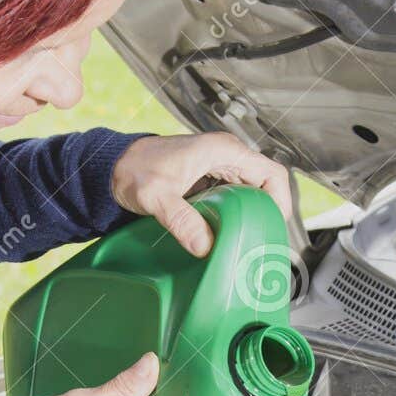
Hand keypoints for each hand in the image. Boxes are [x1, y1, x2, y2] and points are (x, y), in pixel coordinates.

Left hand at [111, 133, 292, 257]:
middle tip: (261, 242)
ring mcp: (220, 169)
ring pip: (253, 194)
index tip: (272, 228)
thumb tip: (204, 245)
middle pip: (267, 186)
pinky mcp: (211, 181)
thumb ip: (180, 219)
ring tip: (248, 242)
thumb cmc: (134, 169)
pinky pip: (236, 199)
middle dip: (268, 215)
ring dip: (253, 217)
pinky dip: (238, 217)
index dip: (280, 202)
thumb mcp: (156, 196)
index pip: (272, 174)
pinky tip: (230, 235)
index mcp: (223, 151)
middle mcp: (227, 157)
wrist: (115, 166)